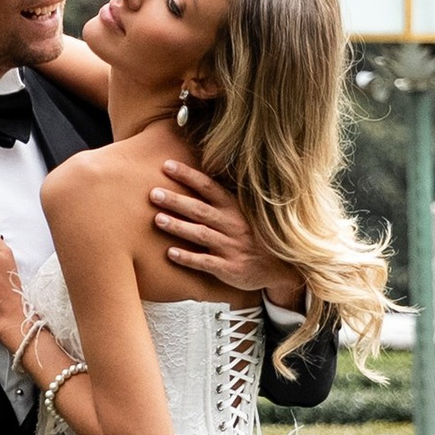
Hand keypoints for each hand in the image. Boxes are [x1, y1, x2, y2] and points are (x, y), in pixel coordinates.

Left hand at [151, 159, 305, 310]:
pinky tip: (170, 253)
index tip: (167, 165)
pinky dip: (188, 258)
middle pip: (200, 209)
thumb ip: (222, 199)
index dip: (188, 176)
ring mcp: (231, 247)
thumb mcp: (244, 213)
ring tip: (157, 219)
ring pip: (201, 234)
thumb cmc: (255, 236)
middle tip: (153, 193)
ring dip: (178, 226)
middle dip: (176, 201)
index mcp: (234, 208)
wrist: (281, 267)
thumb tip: (196, 177)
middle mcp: (232, 224)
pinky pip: (206, 262)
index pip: (209, 187)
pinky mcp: (229, 268)